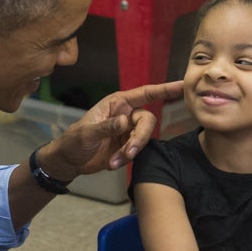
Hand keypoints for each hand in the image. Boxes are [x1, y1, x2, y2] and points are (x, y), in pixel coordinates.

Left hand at [39, 81, 183, 178]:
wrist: (69, 161)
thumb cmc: (74, 140)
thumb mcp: (87, 133)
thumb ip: (106, 126)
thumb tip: (125, 122)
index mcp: (117, 103)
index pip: (145, 93)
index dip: (164, 89)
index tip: (182, 85)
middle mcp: (126, 115)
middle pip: (147, 122)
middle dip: (140, 138)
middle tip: (128, 153)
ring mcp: (128, 132)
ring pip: (143, 139)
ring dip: (130, 152)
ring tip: (113, 162)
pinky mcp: (127, 147)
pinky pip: (136, 152)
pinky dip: (125, 159)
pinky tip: (111, 164)